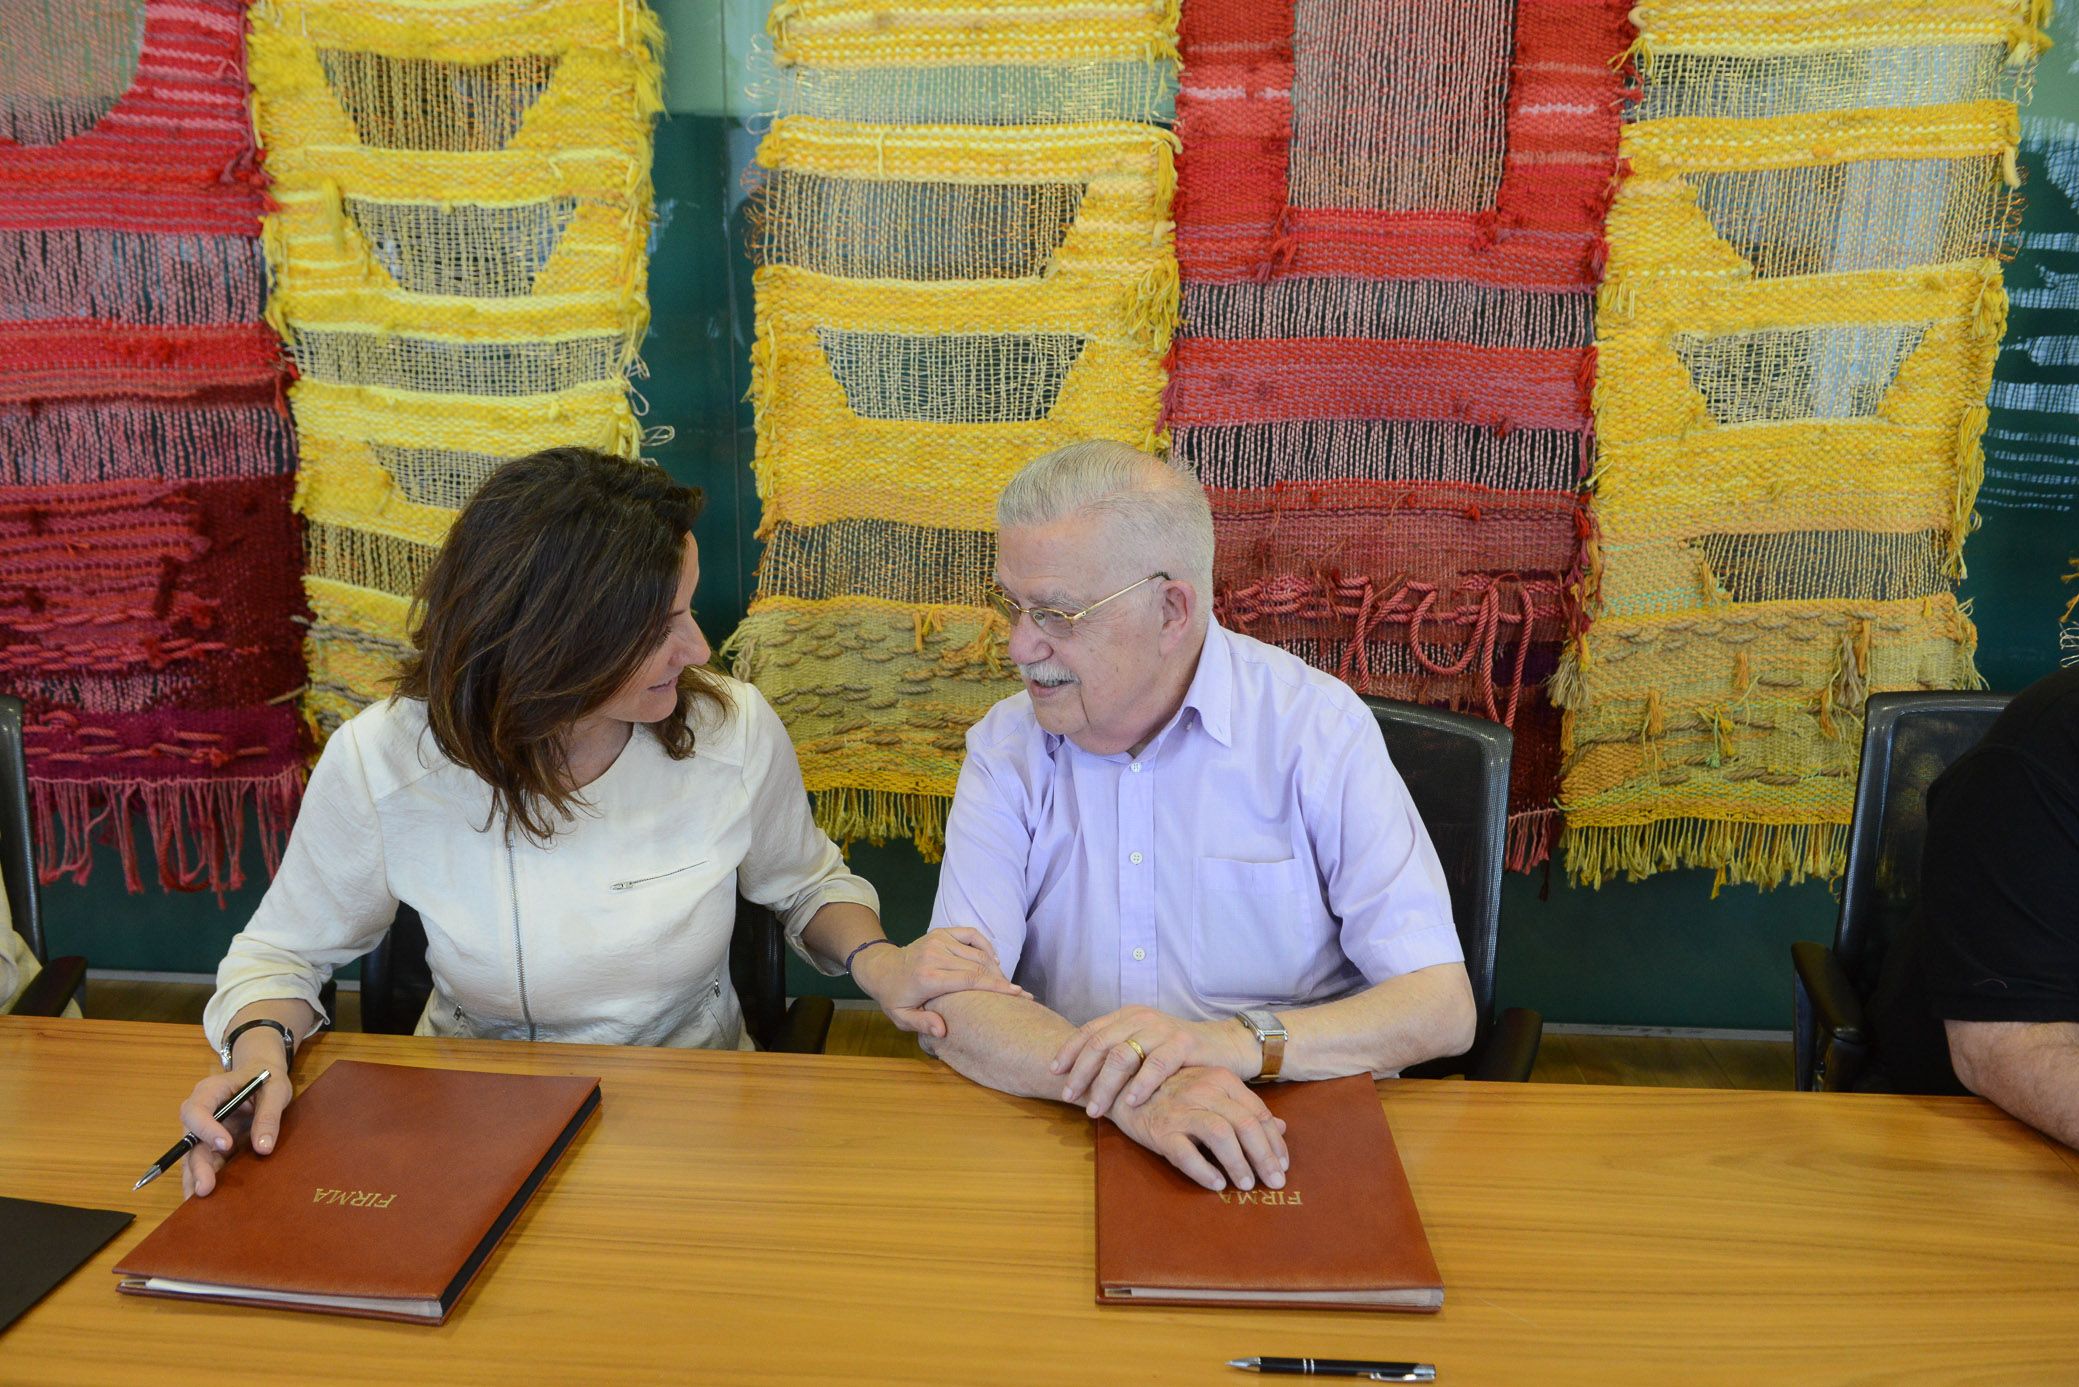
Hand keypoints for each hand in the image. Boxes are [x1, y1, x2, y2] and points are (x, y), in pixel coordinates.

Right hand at [178, 1035, 292, 1198]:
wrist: (264, 1076)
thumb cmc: (267, 1079)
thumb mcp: (275, 1090)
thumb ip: (269, 1115)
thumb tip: (263, 1148)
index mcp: (210, 1092)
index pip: (196, 1111)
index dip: (206, 1129)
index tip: (225, 1144)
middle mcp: (201, 1113)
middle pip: (191, 1141)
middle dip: (196, 1165)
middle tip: (204, 1188)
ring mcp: (205, 1131)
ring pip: (195, 1157)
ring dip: (197, 1178)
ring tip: (199, 1202)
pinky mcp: (214, 1145)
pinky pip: (208, 1163)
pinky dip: (207, 1179)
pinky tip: (208, 1201)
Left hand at [850, 928, 1031, 1038]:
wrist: (882, 968)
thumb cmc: (895, 997)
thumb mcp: (902, 1017)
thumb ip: (922, 1024)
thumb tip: (943, 1030)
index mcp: (928, 977)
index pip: (970, 980)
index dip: (997, 987)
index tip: (1018, 994)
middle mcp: (935, 955)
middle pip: (979, 966)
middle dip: (1002, 980)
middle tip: (1020, 993)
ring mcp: (939, 940)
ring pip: (978, 952)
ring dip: (995, 967)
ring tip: (1006, 983)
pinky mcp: (941, 932)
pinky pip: (971, 935)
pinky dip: (986, 946)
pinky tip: (994, 961)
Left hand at [1051, 1005, 1257, 1118]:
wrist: (1223, 1046)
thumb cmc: (1177, 1053)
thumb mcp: (1143, 1046)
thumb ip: (1117, 1053)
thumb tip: (1077, 1076)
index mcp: (1127, 1016)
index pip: (1090, 1031)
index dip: (1069, 1052)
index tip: (1055, 1073)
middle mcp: (1141, 1018)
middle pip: (1100, 1044)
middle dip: (1081, 1073)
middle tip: (1068, 1097)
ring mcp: (1162, 1030)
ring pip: (1123, 1055)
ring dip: (1105, 1085)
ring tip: (1095, 1109)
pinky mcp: (1183, 1044)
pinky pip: (1156, 1065)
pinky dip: (1140, 1085)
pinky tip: (1129, 1103)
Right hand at [1106, 1066, 1289, 1192]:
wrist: (1123, 1086)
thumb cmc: (1171, 1092)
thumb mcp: (1210, 1092)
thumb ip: (1244, 1107)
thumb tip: (1282, 1127)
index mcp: (1220, 1079)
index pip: (1258, 1113)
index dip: (1275, 1142)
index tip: (1282, 1165)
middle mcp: (1203, 1090)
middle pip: (1245, 1124)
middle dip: (1265, 1157)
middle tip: (1275, 1182)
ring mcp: (1181, 1109)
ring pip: (1221, 1135)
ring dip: (1239, 1163)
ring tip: (1246, 1185)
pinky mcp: (1160, 1129)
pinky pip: (1186, 1153)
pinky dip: (1204, 1170)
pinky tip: (1216, 1184)